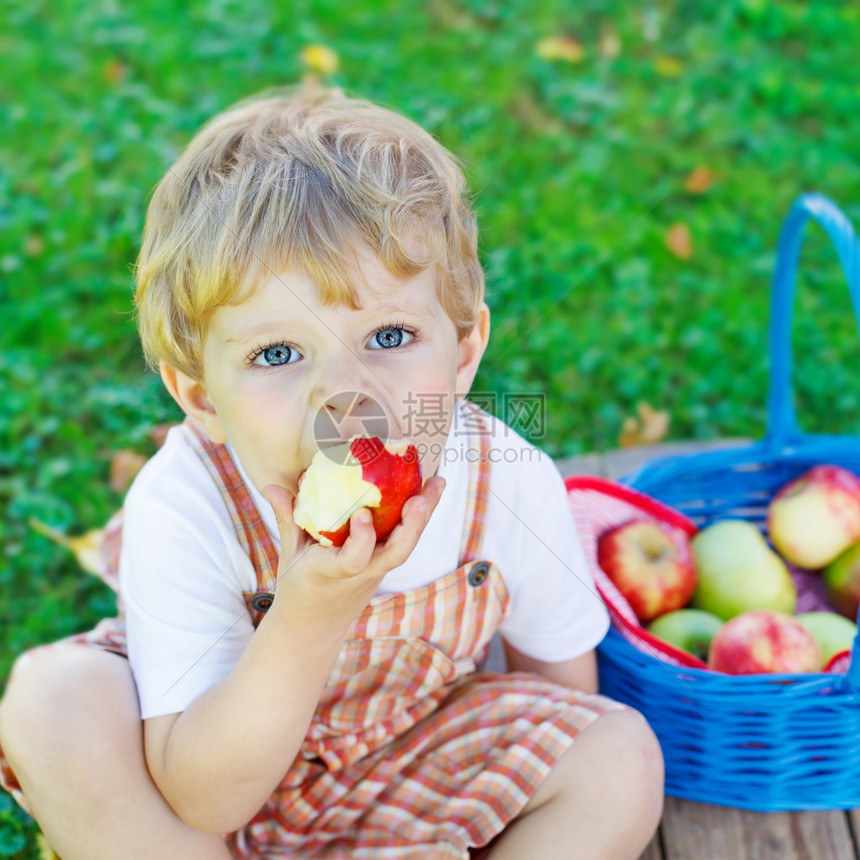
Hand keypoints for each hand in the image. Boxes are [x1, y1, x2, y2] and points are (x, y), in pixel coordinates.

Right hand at [262, 476, 445, 627]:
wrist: (315, 627)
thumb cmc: (299, 586)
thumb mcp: (290, 555)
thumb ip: (287, 519)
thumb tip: (270, 486)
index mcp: (334, 572)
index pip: (355, 560)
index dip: (362, 538)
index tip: (362, 513)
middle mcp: (363, 573)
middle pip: (396, 554)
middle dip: (412, 526)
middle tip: (421, 498)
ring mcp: (378, 570)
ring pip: (407, 546)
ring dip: (424, 515)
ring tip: (438, 482)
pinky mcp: (385, 564)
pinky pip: (405, 539)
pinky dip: (417, 516)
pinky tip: (428, 489)